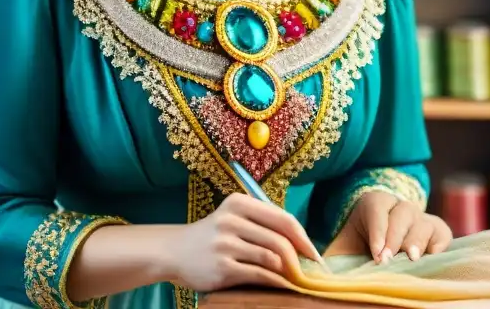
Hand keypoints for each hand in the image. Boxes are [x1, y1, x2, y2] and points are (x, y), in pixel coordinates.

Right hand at [165, 193, 324, 292]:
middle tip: (309, 271)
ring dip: (288, 271)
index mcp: (239, 203)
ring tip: (295, 278)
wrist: (174, 251)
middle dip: (300, 258)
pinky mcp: (222, 267)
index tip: (314, 254)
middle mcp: (231, 220)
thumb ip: (262, 224)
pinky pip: (258, 274)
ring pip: (271, 257)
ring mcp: (225, 244)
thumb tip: (301, 244)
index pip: (283, 218)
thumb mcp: (234, 218)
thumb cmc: (212, 236)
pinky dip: (275, 281)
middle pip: (280, 239)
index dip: (303, 237)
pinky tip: (281, 285)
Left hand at [325, 191, 450, 262]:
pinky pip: (442, 232)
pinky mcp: (437, 230)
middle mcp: (399, 205)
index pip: (376, 209)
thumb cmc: (356, 249)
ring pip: (423, 221)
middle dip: (395, 237)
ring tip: (413, 259)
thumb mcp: (342, 250)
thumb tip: (314, 270)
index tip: (376, 254)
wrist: (377, 251)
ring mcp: (420, 216)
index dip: (377, 230)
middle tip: (388, 260)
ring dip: (418, 240)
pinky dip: (440, 244)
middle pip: (402, 213)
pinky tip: (432, 258)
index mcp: (373, 203)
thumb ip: (330, 258)